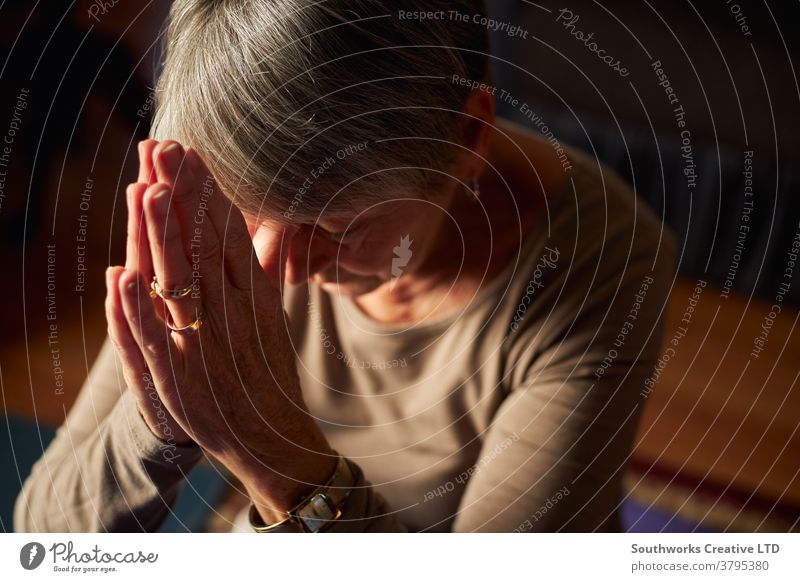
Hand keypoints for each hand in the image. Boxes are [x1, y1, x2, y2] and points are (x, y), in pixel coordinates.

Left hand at [106, 140, 335, 518]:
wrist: (273, 442)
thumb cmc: (268, 378)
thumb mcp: (272, 321)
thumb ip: (263, 276)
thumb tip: (263, 230)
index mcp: (254, 302)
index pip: (228, 238)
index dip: (208, 196)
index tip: (191, 155)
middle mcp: (231, 320)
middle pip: (201, 250)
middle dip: (180, 198)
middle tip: (164, 150)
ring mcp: (204, 351)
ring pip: (179, 287)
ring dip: (161, 239)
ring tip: (146, 190)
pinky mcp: (180, 384)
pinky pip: (155, 342)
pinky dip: (136, 311)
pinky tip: (122, 275)